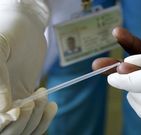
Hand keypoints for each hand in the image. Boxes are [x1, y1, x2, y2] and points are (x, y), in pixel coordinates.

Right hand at [0, 1, 56, 133]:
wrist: (26, 28)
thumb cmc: (8, 33)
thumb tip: (5, 110)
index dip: (2, 123)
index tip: (16, 112)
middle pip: (8, 131)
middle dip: (22, 122)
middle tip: (31, 102)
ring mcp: (12, 104)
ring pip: (24, 128)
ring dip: (36, 118)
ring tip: (42, 95)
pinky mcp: (27, 100)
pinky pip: (36, 120)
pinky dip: (45, 118)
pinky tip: (51, 105)